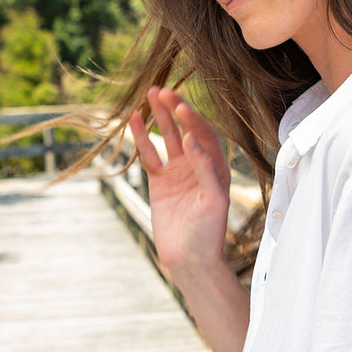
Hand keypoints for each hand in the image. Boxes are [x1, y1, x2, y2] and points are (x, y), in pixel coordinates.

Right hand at [129, 88, 230, 279]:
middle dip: (175, 109)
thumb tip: (190, 139)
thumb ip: (204, 170)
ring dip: (160, 116)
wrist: (190, 260)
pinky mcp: (160, 182)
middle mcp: (198, 166)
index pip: (205, 134)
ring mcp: (177, 172)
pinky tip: (135, 120)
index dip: (193, 119)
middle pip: (186, 129)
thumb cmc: (208, 234)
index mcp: (216, 168)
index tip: (180, 106)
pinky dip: (142, 137)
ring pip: (167, 137)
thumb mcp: (213, 202)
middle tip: (162, 91)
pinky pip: (150, 154)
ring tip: (149, 94)